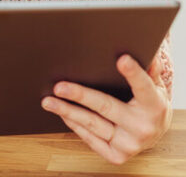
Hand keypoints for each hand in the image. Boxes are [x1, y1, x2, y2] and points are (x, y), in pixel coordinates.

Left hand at [41, 54, 171, 164]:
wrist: (154, 133)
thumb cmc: (149, 101)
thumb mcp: (154, 84)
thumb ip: (148, 68)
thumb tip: (143, 48)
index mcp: (154, 105)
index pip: (143, 86)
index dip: (132, 73)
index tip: (121, 59)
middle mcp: (142, 127)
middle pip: (106, 107)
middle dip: (80, 95)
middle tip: (59, 87)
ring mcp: (129, 144)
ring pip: (92, 124)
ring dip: (67, 111)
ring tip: (48, 101)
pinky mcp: (117, 156)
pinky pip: (90, 138)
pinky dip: (74, 124)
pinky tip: (61, 113)